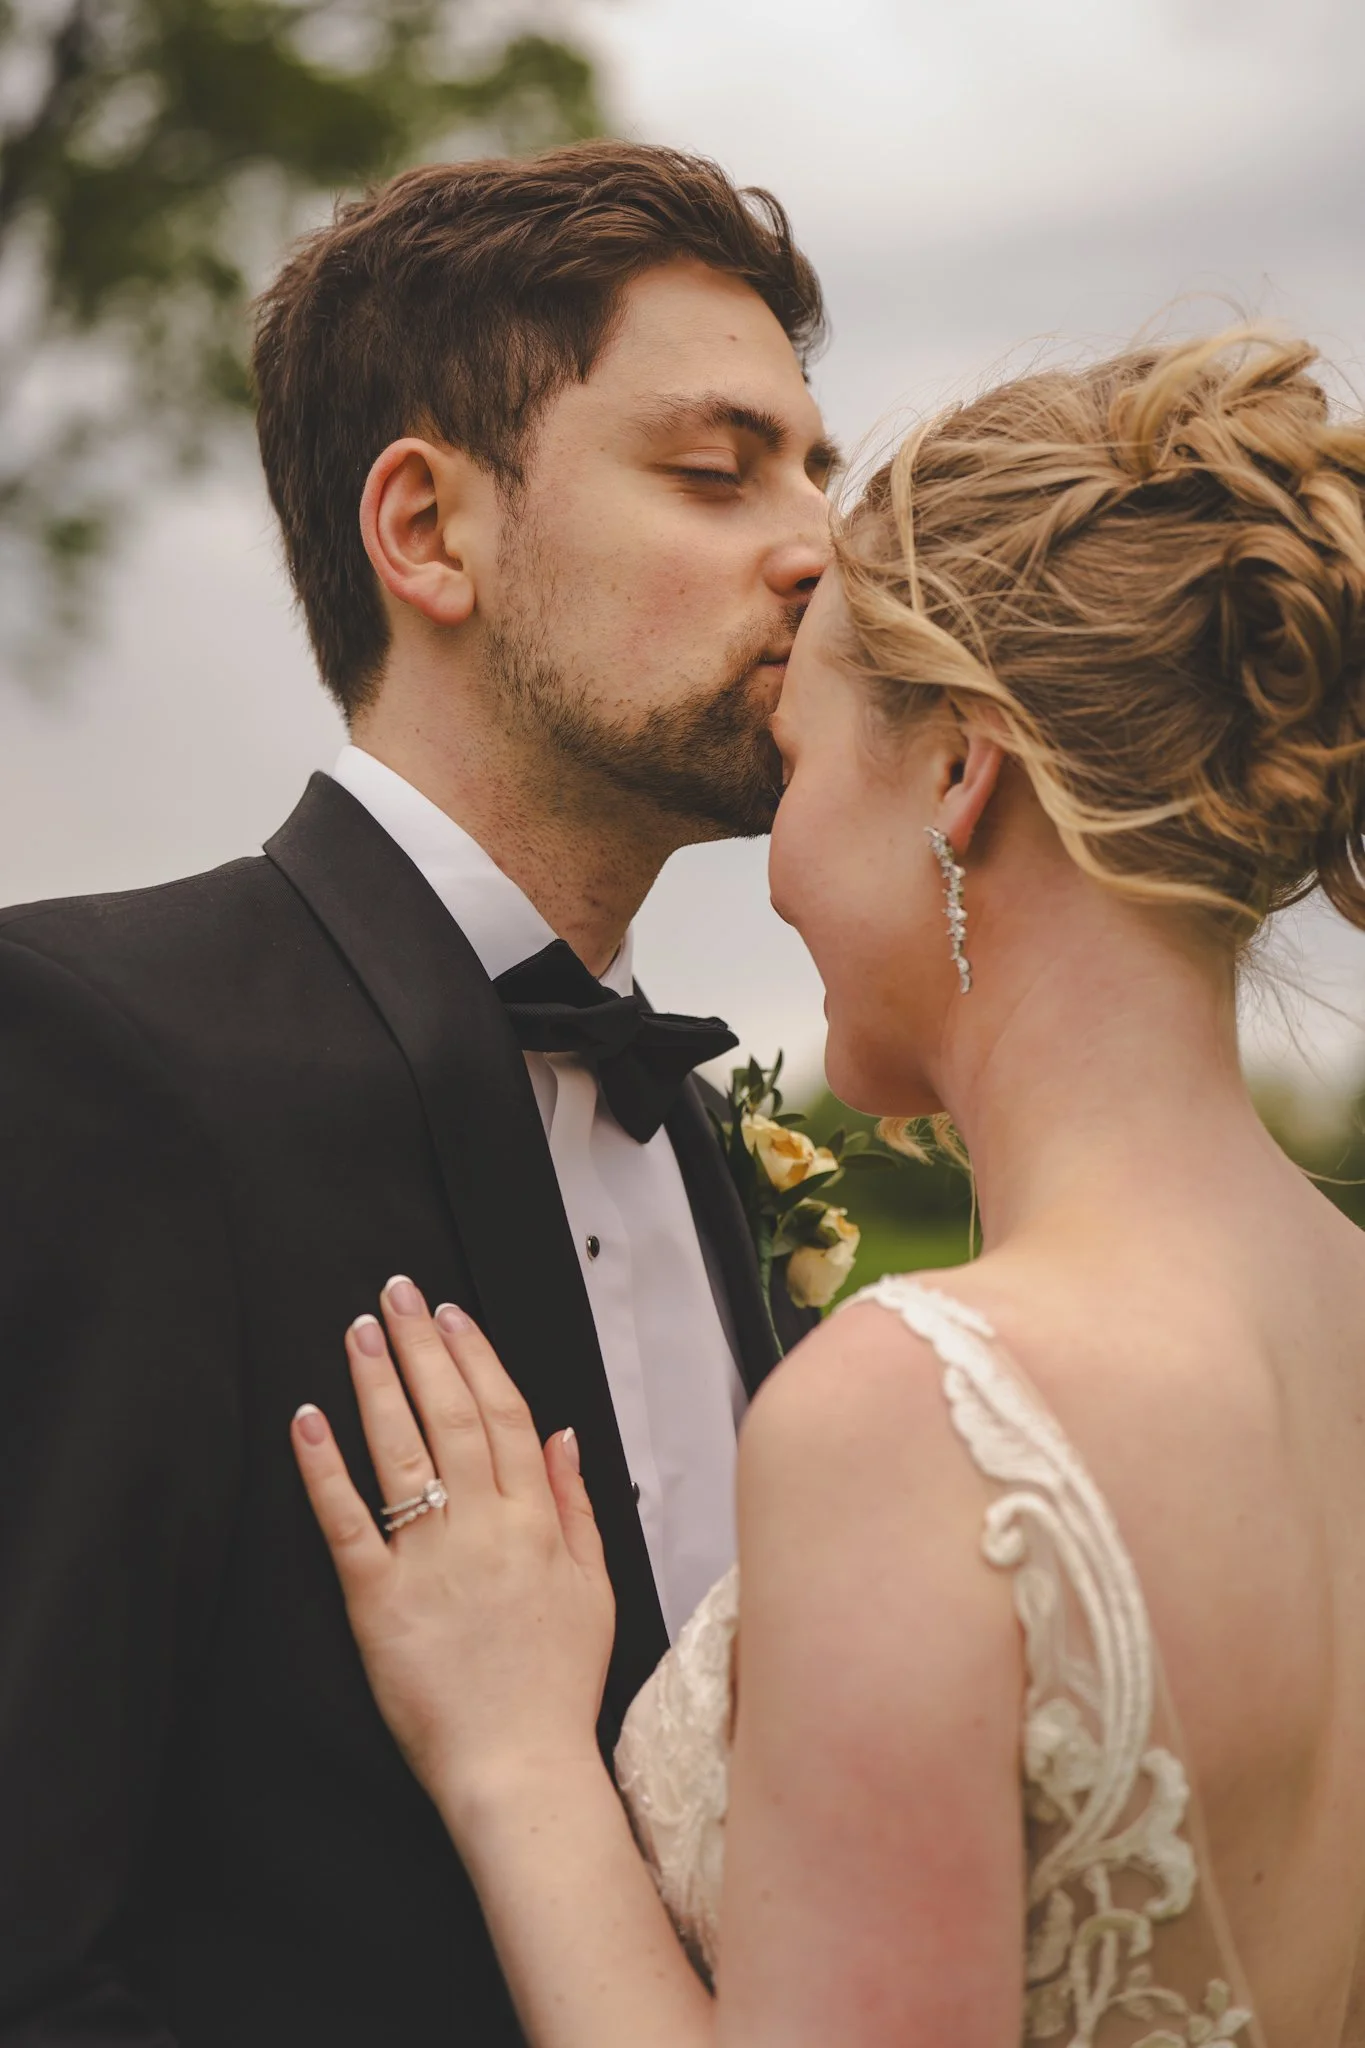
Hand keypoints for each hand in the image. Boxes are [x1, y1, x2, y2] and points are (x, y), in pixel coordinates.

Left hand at [291, 1279, 615, 1833]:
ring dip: (378, 1383)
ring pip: (403, 1451)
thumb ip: (577, 1506)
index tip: (451, 1315)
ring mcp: (430, 1561)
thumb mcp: (593, 1586)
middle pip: (453, 1414)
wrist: (519, 1766)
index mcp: (535, 1522)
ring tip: (360, 1332)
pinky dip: (326, 1467)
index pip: (505, 1415)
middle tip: (398, 1294)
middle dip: (423, 1347)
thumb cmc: (555, 1685)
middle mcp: (484, 1528)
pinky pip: (348, 1522)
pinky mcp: (378, 1600)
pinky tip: (309, 1420)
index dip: (476, 1356)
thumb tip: (563, 1437)